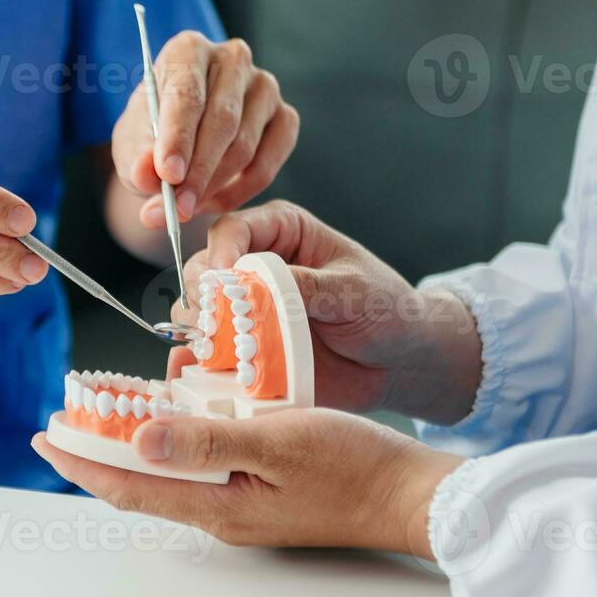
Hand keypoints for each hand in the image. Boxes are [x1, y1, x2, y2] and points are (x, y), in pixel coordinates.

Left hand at [32, 408, 461, 554]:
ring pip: (168, 478)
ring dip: (133, 449)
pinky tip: (175, 420)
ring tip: (107, 415)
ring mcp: (241, 509)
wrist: (410, 497)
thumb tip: (140, 441)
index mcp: (217, 504)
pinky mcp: (262, 497)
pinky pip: (201, 473)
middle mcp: (221, 514)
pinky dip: (175, 446)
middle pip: (139, 485)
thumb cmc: (354, 467)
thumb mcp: (277, 439)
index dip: (80, 460)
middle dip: (96, 454)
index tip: (44, 434)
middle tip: (66, 419)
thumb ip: (207, 441)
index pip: (126, 485)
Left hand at [112, 33, 298, 227]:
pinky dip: (238, 192)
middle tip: (177, 209)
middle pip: (222, 120)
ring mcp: (265, 86)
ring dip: (213, 186)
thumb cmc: (152, 135)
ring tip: (185, 207)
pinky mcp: (285, 117)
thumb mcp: (132, 148)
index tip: (168, 175)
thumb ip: (137, 160)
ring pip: (244, 147)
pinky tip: (211, 201)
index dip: (178, 137)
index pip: (187, 93)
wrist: (181, 141)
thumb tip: (148, 174)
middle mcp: (232, 58)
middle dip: (197, 172)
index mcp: (188, 50)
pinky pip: (266, 166)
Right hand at [169, 201, 482, 422]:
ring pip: (196, 309)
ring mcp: (245, 310)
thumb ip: (307, 285)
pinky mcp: (243, 348)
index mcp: (282, 232)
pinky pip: (208, 352)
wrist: (399, 362)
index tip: (225, 276)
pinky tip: (210, 368)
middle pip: (203, 268)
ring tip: (217, 346)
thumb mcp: (352, 290)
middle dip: (203, 293)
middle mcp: (254, 267)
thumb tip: (258, 283)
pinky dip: (203, 360)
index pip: (234, 229)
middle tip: (216, 319)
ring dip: (200, 328)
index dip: (222, 250)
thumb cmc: (385, 310)